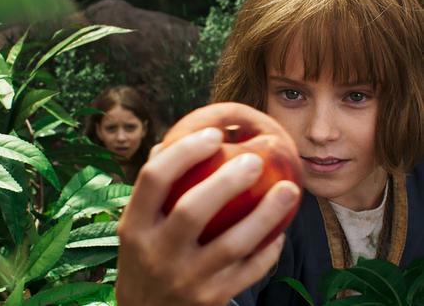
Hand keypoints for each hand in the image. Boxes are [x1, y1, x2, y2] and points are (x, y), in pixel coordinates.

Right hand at [116, 127, 299, 305]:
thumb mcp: (135, 226)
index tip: (214, 134)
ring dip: (266, 214)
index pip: (154, 178)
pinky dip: (268, 250)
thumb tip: (176, 142)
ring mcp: (185, 279)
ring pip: (232, 244)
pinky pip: (248, 271)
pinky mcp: (211, 300)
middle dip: (228, 180)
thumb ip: (154, 189)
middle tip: (255, 159)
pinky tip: (280, 231)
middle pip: (193, 209)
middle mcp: (156, 253)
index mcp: (133, 226)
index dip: (184, 151)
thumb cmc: (144, 257)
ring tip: (289, 189)